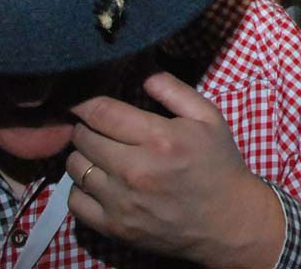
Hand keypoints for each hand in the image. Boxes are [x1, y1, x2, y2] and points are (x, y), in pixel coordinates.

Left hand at [67, 72, 284, 267]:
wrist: (227, 220)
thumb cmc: (217, 163)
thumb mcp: (209, 118)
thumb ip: (175, 90)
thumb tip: (143, 72)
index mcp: (159, 139)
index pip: (101, 112)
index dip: (84, 101)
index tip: (81, 98)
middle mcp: (135, 170)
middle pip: (82, 137)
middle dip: (86, 125)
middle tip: (100, 126)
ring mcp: (121, 202)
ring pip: (75, 167)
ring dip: (84, 155)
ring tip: (102, 153)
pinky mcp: (114, 227)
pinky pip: (74, 201)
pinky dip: (80, 188)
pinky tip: (99, 182)